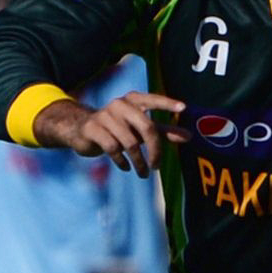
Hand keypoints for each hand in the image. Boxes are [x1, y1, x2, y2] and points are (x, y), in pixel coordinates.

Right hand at [41, 90, 188, 175]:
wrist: (81, 130)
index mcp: (134, 100)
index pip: (153, 99)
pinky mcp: (92, 129)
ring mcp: (104, 115)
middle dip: (155, 150)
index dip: (167, 103)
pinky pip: (113, 148)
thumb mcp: (141, 128)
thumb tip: (190, 136)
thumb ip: (164, 131)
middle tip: (157, 166)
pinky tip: (126, 167)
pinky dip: (122, 161)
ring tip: (143, 173)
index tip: (183, 108)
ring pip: (130, 143)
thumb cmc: (119, 128)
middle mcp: (120, 104)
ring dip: (139, 162)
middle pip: (146, 127)